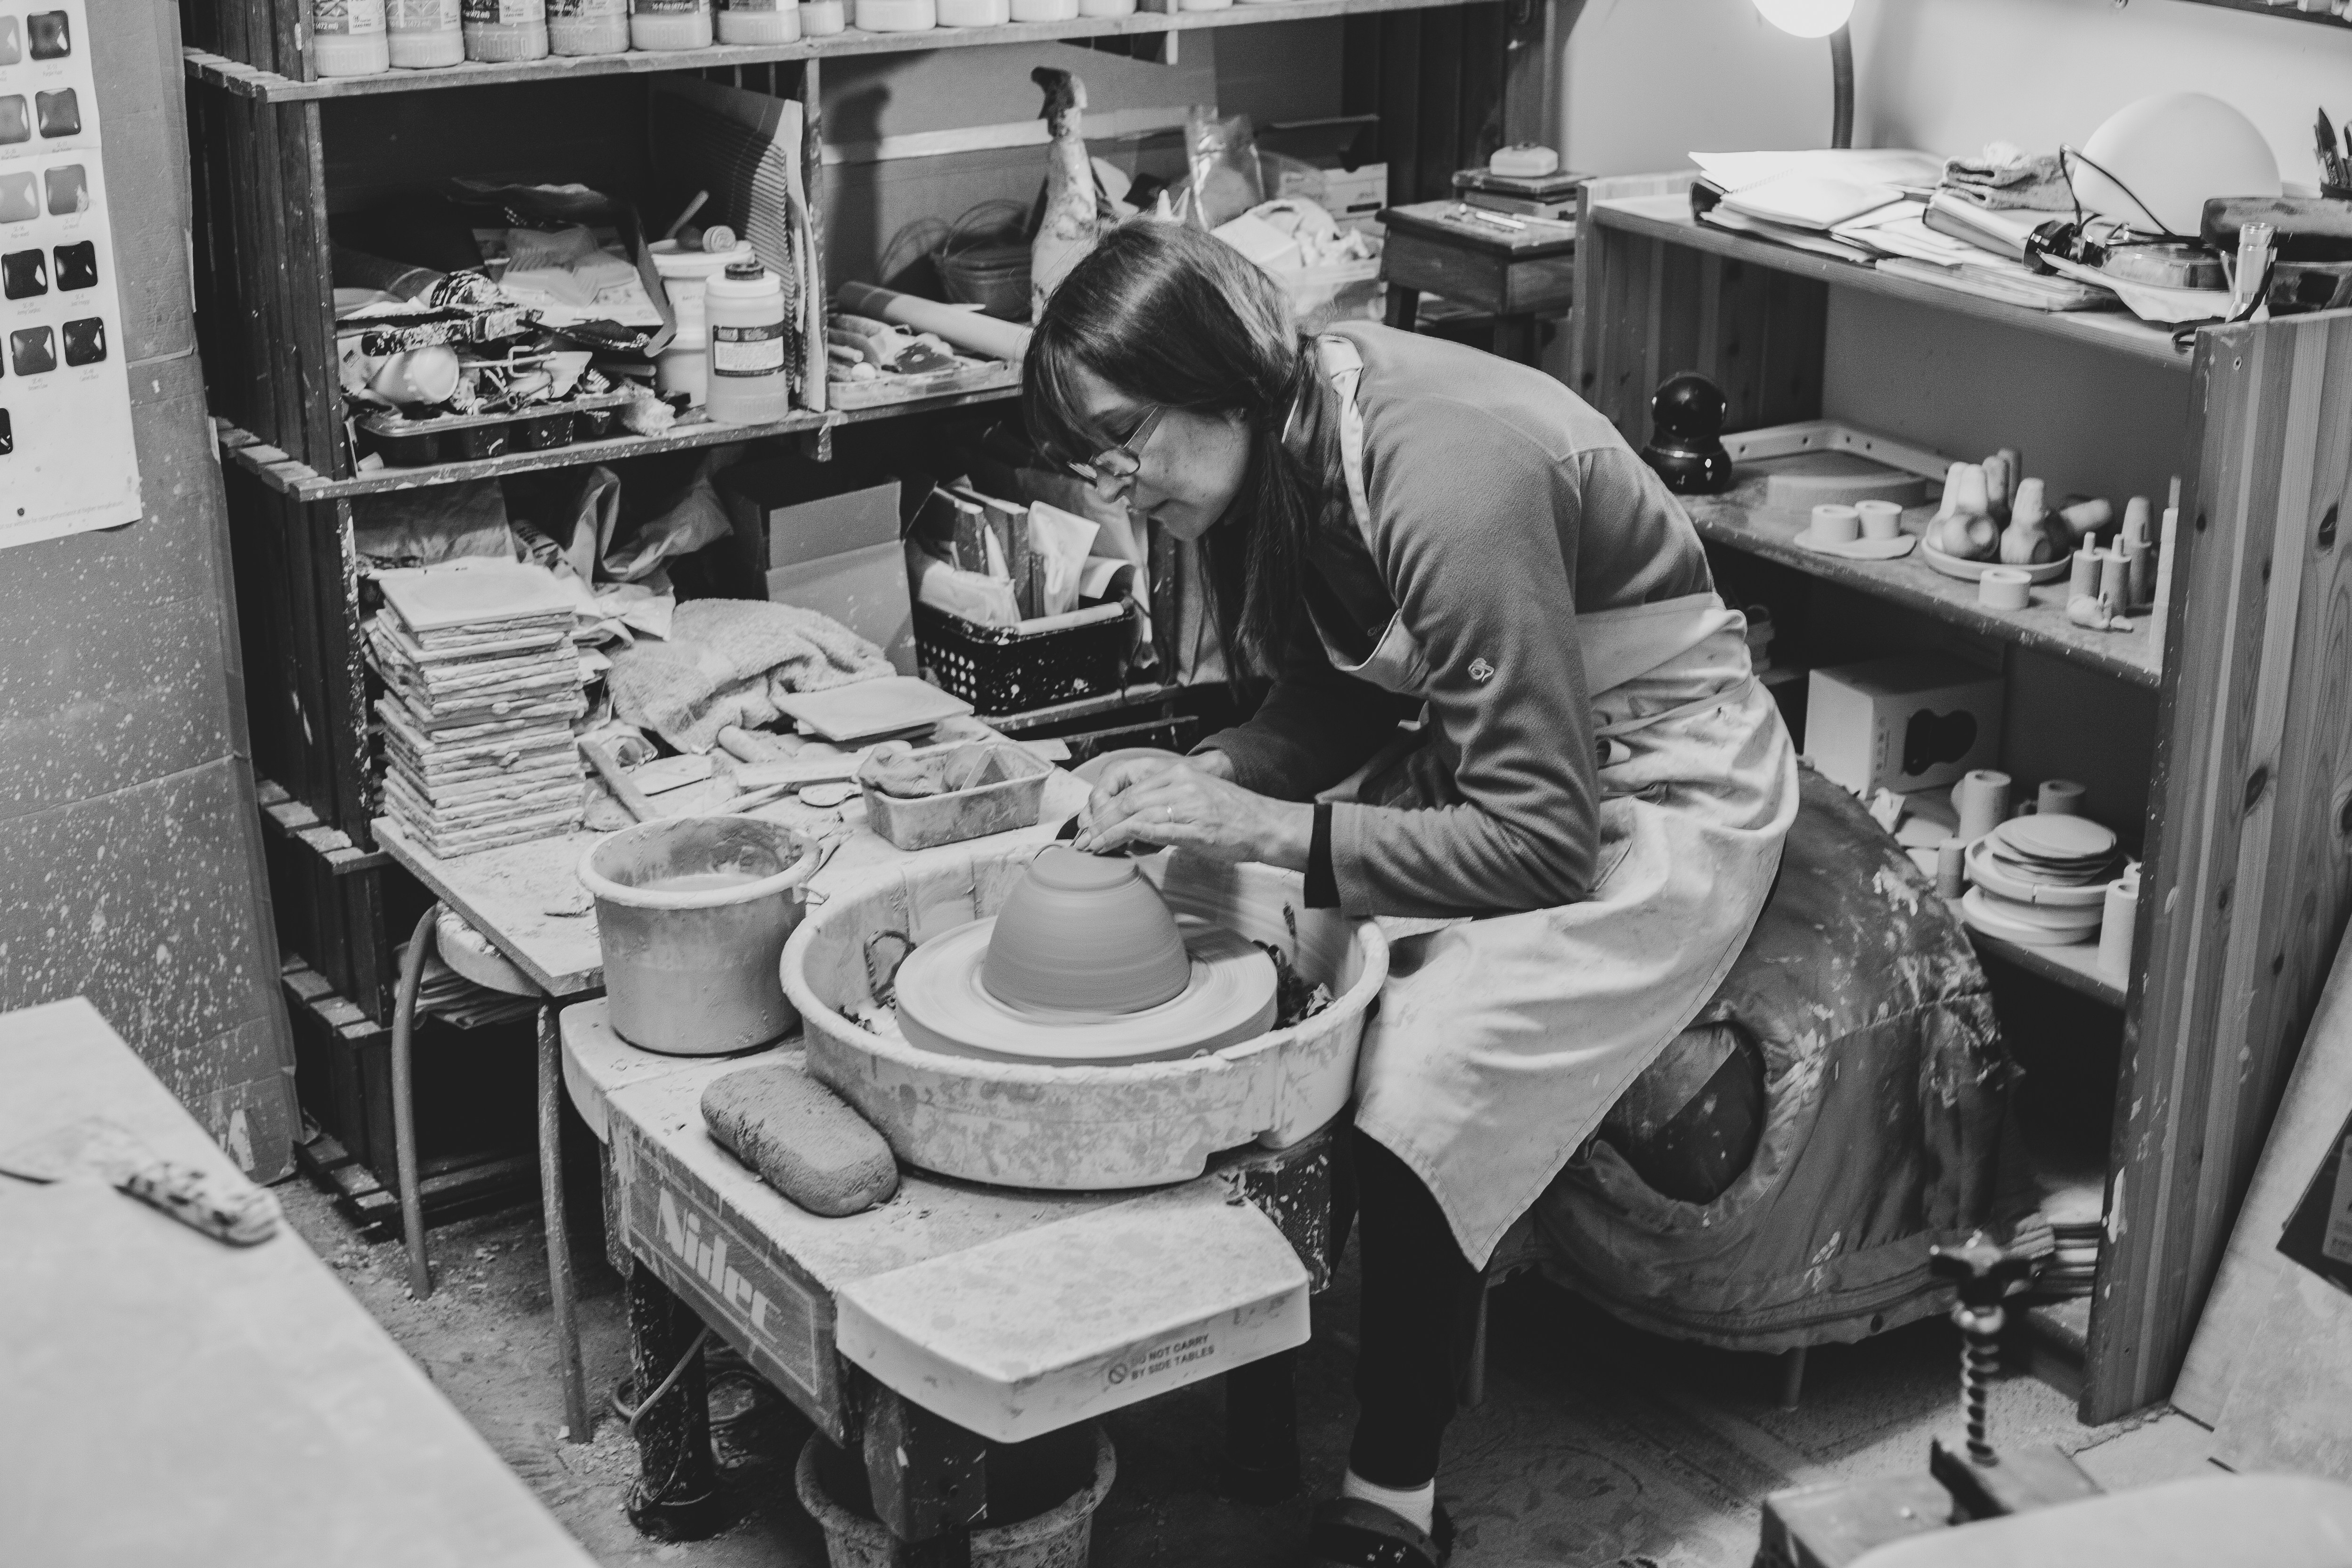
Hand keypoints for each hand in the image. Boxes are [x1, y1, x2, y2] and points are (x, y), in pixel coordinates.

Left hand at [1073, 754, 1310, 865]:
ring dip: (1103, 831)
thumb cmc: (1234, 817)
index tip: (1090, 819)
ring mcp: (1184, 803)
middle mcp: (1178, 781)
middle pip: (1123, 798)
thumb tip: (1135, 823)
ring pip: (1129, 812)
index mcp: (1178, 771)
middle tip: (1081, 838)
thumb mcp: (1197, 796)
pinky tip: (1106, 847)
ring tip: (1088, 847)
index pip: (1127, 782)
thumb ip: (1167, 803)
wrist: (1266, 825)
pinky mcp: (1189, 827)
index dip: (1102, 801)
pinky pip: (1145, 829)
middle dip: (1097, 819)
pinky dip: (1119, 838)